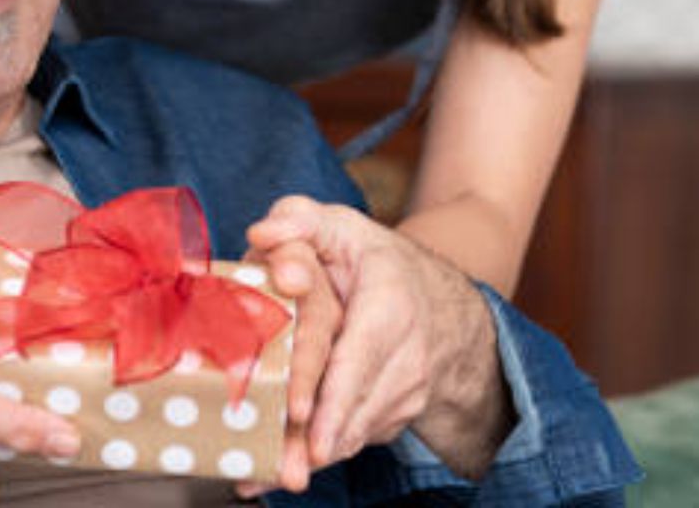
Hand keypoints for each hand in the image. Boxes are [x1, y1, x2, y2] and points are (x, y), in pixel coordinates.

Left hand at [246, 197, 508, 478]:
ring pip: (357, 430)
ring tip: (267, 478)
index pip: (363, 350)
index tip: (306, 417)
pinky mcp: (395, 415)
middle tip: (282, 471)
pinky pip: (355, 438)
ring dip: (314, 457)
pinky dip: (320, 454)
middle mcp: (408, 351)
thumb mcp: (339, 226)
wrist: (434, 302)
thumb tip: (264, 234)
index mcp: (390, 301)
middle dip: (320, 439)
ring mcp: (407, 389)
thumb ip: (299, 220)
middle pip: (358, 402)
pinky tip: (281, 470)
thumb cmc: (371, 261)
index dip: (336, 387)